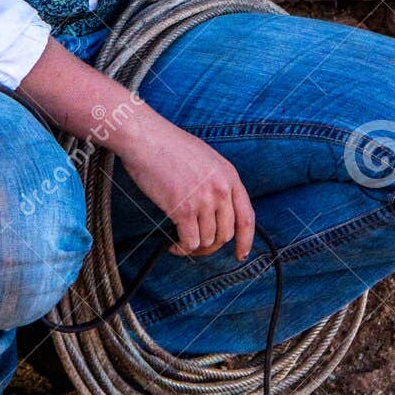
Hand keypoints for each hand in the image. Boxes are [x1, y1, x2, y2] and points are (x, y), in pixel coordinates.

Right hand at [119, 115, 255, 260]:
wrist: (147, 139)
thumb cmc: (170, 147)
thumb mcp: (206, 159)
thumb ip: (217, 183)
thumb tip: (217, 212)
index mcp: (229, 175)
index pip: (246, 217)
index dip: (245, 240)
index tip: (240, 254)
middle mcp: (221, 189)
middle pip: (226, 233)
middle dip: (211, 245)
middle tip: (196, 245)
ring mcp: (204, 200)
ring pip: (207, 240)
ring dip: (193, 246)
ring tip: (179, 240)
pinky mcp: (184, 210)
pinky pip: (189, 242)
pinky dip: (181, 248)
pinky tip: (172, 245)